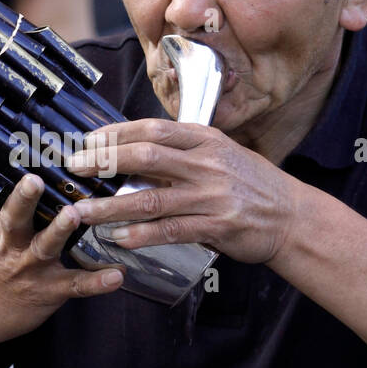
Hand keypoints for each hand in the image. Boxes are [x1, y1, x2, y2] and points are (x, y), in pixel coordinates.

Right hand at [0, 174, 124, 342]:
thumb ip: (19, 215)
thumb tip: (41, 179)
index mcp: (4, 231)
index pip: (12, 207)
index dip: (21, 193)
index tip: (31, 177)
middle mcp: (16, 247)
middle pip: (21, 221)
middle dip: (29, 202)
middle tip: (39, 183)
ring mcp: (34, 270)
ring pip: (47, 248)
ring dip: (60, 231)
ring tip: (74, 217)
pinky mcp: (51, 291)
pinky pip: (76, 285)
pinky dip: (97, 281)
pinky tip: (116, 276)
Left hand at [66, 120, 295, 265]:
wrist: (292, 217)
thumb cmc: (251, 184)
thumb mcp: (220, 154)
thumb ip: (183, 151)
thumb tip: (134, 149)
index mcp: (206, 140)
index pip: (152, 129)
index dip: (115, 133)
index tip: (87, 141)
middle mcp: (207, 163)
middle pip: (146, 156)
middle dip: (104, 161)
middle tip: (74, 168)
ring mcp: (212, 196)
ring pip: (151, 198)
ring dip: (110, 206)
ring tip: (81, 212)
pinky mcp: (216, 226)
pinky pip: (171, 230)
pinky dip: (142, 234)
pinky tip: (118, 238)